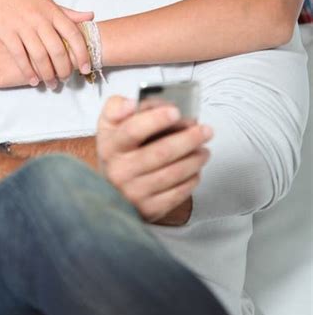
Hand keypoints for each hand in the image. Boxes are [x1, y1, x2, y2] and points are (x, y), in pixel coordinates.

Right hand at [0, 0, 92, 86]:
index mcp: (52, 10)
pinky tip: (33, 81)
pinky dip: (28, 71)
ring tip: (52, 84)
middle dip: (64, 69)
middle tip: (66, 79)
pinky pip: (19, 56)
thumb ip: (68, 12)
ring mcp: (22, 26)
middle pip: (57, 49)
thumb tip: (91, 16)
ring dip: (48, 74)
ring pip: (39, 56)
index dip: (82, 53)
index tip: (86, 67)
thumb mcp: (47, 0)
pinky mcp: (6, 32)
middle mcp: (40, 18)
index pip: (73, 34)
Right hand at [97, 96, 211, 224]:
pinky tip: (196, 169)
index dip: (156, 120)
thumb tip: (132, 104)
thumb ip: (117, 106)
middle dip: (188, 139)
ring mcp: (133, 193)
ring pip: (173, 174)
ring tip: (204, 149)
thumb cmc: (117, 150)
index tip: (176, 111)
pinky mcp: (148, 210)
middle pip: (161, 153)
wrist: (109, 188)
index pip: (133, 131)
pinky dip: (191, 180)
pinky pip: (177, 194)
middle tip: (206, 130)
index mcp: (110, 146)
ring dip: (194, 160)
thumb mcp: (109, 124)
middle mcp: (119, 171)